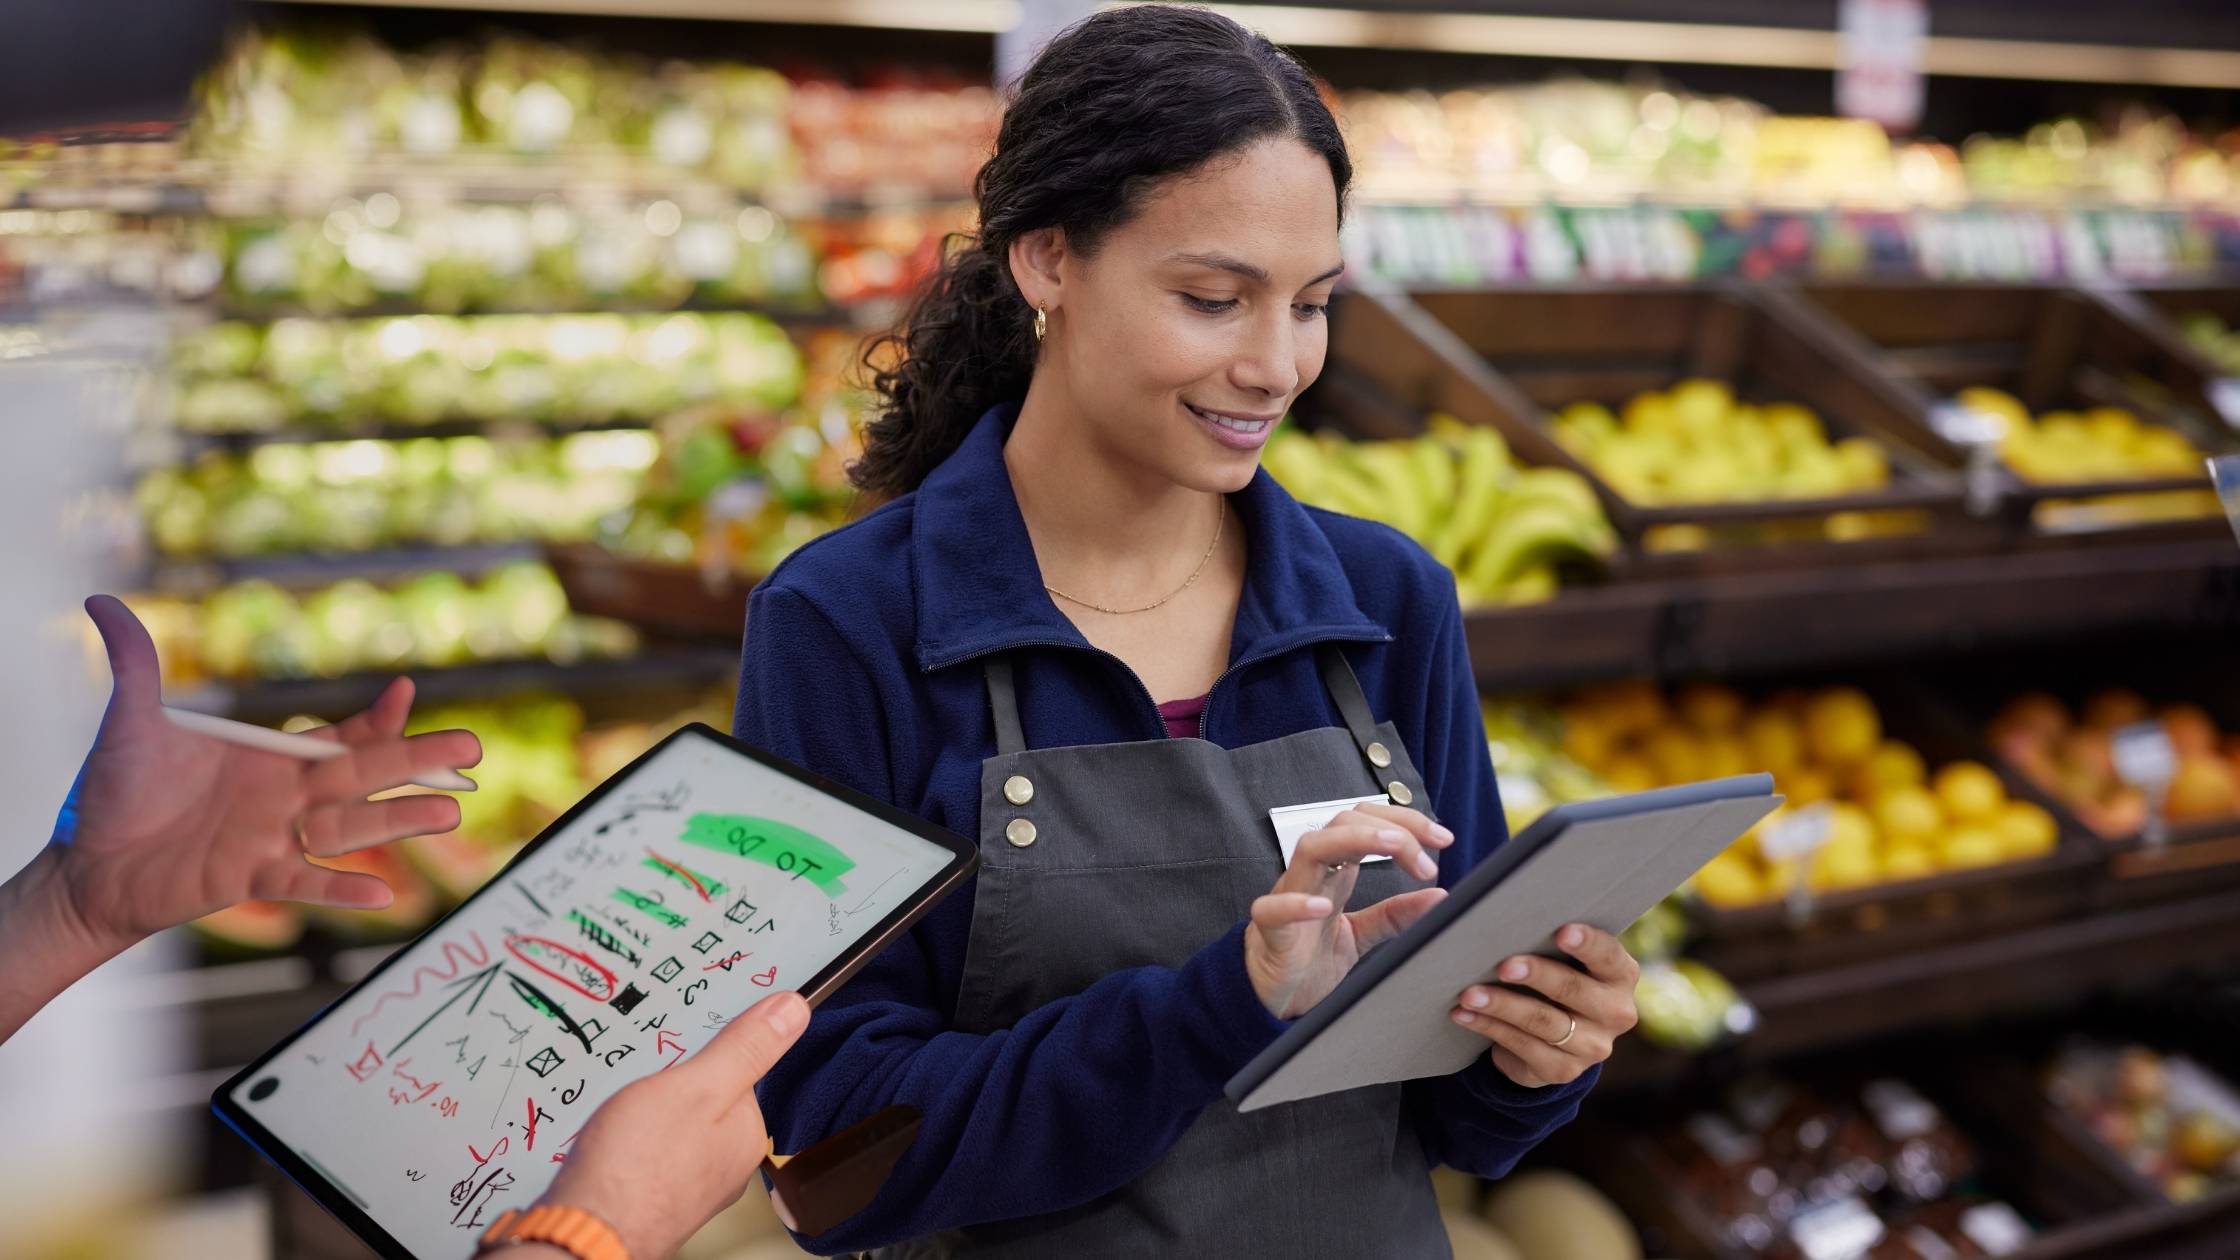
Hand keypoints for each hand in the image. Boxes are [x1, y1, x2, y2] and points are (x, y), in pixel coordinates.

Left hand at [50, 595, 481, 949]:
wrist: (87, 865)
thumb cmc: (114, 793)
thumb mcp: (131, 721)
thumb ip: (134, 662)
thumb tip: (101, 602)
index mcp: (270, 758)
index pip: (339, 735)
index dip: (377, 717)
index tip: (406, 692)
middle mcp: (285, 797)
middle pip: (364, 775)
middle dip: (417, 760)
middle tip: (471, 748)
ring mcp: (274, 838)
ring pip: (352, 828)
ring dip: (399, 820)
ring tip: (451, 813)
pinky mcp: (251, 876)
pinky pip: (307, 883)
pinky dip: (343, 890)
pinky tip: (385, 893)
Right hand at [534, 991, 810, 1259]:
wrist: (581, 1234)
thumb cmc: (637, 1168)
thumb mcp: (698, 1087)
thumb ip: (745, 1049)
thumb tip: (794, 1010)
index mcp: (745, 1136)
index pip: (739, 1071)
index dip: (708, 1046)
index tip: (683, 1033)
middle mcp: (723, 1165)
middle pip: (703, 1097)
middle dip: (672, 1079)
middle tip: (643, 1072)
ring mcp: (686, 1184)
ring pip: (670, 1123)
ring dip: (645, 1106)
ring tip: (621, 1103)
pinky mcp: (649, 1195)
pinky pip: (645, 1148)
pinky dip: (628, 1135)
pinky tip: (610, 1133)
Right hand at [1244, 803, 1451, 1018]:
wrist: (1271, 997)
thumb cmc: (1309, 957)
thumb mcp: (1362, 933)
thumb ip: (1395, 914)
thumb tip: (1439, 895)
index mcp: (1335, 871)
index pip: (1366, 823)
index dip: (1405, 822)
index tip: (1442, 839)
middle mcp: (1312, 876)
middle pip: (1342, 823)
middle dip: (1388, 827)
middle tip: (1426, 858)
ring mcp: (1288, 898)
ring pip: (1310, 849)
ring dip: (1353, 840)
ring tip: (1393, 846)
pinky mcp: (1269, 932)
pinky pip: (1272, 910)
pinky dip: (1295, 905)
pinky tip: (1321, 907)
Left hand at [1450, 923, 1638, 1088]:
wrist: (1553, 1037)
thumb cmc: (1552, 976)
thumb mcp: (1559, 957)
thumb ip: (1544, 934)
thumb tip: (1488, 908)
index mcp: (1620, 975)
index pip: (1608, 955)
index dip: (1587, 943)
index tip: (1561, 931)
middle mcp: (1615, 1012)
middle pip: (1572, 989)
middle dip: (1535, 974)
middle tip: (1503, 965)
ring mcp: (1592, 1046)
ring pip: (1543, 1021)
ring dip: (1501, 1005)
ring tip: (1469, 993)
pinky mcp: (1563, 1070)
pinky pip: (1523, 1046)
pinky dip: (1489, 1027)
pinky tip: (1464, 1015)